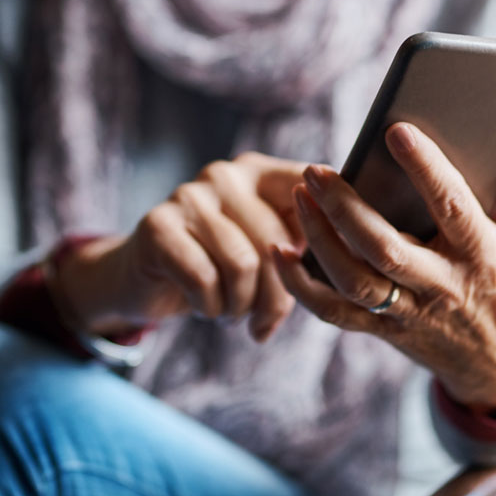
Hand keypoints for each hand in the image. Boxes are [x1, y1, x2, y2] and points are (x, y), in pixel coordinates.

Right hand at [56, 152, 307, 341]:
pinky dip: (210, 307)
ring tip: (230, 313)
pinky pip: (203, 279)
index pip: (309, 189)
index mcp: (260, 173)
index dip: (327, 228)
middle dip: (276, 297)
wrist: (145, 280)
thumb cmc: (218, 268)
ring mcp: (189, 195)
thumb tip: (349, 265)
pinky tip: (204, 307)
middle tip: (263, 322)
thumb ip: (301, 244)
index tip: (332, 266)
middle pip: (277, 242)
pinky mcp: (158, 225)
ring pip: (242, 264)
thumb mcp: (264, 251)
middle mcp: (226, 175)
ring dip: (240, 306)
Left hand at [273, 122, 495, 409]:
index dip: (425, 168)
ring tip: (298, 196)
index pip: (451, 206)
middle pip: (384, 248)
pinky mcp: (384, 331)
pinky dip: (301, 285)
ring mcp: (409, 314)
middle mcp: (441, 288)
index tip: (395, 130)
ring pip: (353, 281)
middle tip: (315, 170)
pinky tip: (279, 251)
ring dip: (318, 239)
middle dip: (345, 208)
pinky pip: (334, 312)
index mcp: (482, 256)